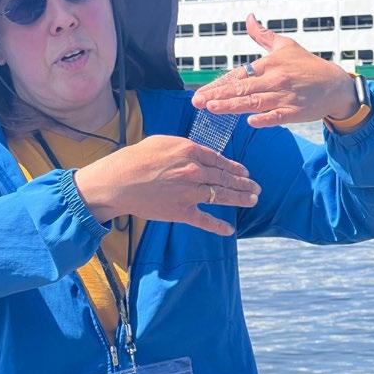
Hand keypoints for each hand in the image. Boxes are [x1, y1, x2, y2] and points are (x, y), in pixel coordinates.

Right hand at [74, 135, 260, 235]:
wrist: (118, 182)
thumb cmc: (135, 159)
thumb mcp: (162, 142)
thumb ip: (184, 147)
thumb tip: (198, 152)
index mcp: (191, 152)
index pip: (220, 161)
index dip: (235, 168)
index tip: (245, 172)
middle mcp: (195, 171)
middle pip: (226, 179)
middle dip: (244, 184)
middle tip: (256, 188)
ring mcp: (190, 193)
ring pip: (222, 196)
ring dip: (240, 199)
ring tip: (252, 200)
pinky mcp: (182, 212)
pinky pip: (205, 220)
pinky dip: (218, 227)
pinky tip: (229, 231)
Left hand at [192, 14, 358, 127]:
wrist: (335, 84)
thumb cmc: (307, 65)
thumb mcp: (286, 45)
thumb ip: (263, 35)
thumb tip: (249, 17)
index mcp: (268, 64)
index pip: (238, 76)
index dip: (218, 85)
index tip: (200, 93)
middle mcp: (274, 79)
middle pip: (241, 88)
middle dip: (217, 95)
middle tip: (197, 102)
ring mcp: (284, 96)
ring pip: (254, 101)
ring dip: (233, 105)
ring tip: (212, 108)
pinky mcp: (295, 111)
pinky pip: (278, 116)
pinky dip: (265, 118)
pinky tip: (250, 121)